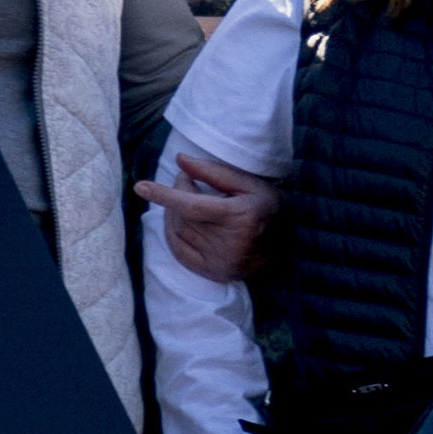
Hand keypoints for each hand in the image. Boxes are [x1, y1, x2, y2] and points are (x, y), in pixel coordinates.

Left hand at [137, 149, 276, 284]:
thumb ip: (215, 171)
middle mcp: (231, 243)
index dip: (166, 195)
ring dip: (175, 213)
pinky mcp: (216, 273)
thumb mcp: (250, 184)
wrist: (292, 249)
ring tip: (190, 202)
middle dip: (178, 195)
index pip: (193, 206)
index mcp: (241, 217)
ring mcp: (223, 262)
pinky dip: (173, 233)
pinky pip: (178, 250)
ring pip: (178, 231)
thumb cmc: (269, 210)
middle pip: (183, 216)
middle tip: (189, 183)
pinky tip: (182, 222)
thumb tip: (180, 160)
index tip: (140, 187)